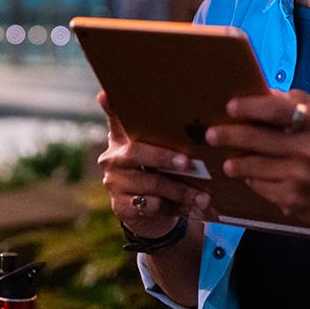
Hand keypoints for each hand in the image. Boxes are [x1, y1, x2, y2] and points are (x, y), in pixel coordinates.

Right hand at [97, 91, 210, 237]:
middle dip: (164, 157)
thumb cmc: (157, 172)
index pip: (116, 119)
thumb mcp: (157, 151)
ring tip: (203, 195)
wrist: (149, 214)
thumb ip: (161, 133)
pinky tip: (190, 207)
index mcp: (121, 139)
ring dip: (180, 190)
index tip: (106, 94)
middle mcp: (112, 158)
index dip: (111, 107)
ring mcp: (114, 184)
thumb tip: (173, 114)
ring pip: (151, 184)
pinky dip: (173, 207)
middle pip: (137, 153)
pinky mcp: (121, 207)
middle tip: (187, 161)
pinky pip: (151, 206)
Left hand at [205, 89, 309, 228]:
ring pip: (254, 167)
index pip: (278, 109)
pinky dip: (252, 180)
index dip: (250, 107)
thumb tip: (263, 93)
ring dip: (236, 162)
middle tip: (211, 134)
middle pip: (259, 139)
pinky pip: (261, 187)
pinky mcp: (294, 201)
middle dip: (229, 135)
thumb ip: (298, 102)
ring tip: (227, 160)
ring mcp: (302, 179)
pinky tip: (251, 176)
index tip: (230, 107)